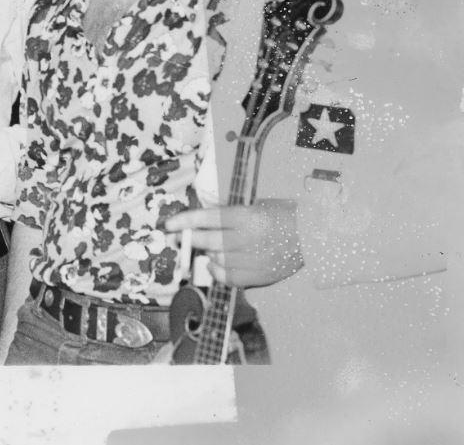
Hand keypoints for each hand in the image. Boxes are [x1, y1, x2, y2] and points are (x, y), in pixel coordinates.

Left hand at [165, 200, 303, 287]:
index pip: (208, 218)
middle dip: (190, 240)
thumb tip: (198, 221)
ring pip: (216, 260)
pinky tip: (217, 264)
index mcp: (248, 217)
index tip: (169, 225)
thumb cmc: (282, 215)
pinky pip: (228, 278)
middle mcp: (249, 239)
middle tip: (181, 238)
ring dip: (208, 253)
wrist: (315, 235)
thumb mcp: (255, 205)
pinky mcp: (260, 276)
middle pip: (208, 241)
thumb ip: (228, 214)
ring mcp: (255, 260)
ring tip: (210, 247)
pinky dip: (218, 271)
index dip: (185, 221)